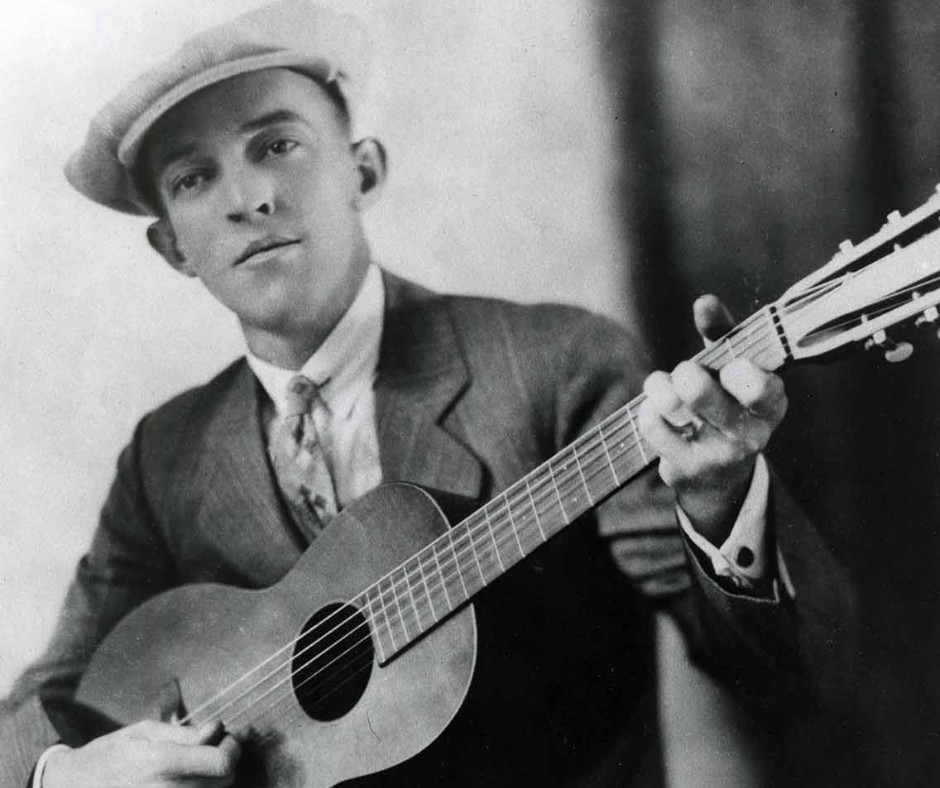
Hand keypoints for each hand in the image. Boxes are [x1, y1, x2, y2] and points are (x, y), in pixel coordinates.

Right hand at [43, 719, 240, 787]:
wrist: (73, 787)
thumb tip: (217, 729)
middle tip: (211, 750)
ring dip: (212, 780)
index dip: (233, 747)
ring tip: (194, 767)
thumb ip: (186, 733)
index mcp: (163, 763)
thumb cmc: (109, 755)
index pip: (222, 762)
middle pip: (225, 781)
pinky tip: (184, 782)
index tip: (227, 739)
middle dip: (224, 762)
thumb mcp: (144, 732)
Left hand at [637, 295, 787, 542]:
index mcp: (771, 403)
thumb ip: (722, 333)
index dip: (738, 373)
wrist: (719, 477)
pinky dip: (647, 410)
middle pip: (706, 394)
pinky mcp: (687, 469)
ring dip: (659, 387)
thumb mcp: (733, 370)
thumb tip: (704, 302)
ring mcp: (719, 455)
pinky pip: (653, 425)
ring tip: (662, 387)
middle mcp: (751, 434)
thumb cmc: (726, 406)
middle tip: (686, 374)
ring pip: (675, 407)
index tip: (727, 368)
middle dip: (686, 375)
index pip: (761, 387)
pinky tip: (655, 411)